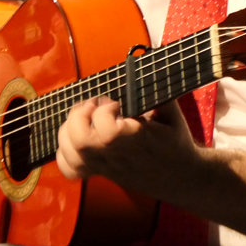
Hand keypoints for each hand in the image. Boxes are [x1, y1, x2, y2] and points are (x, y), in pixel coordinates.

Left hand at [56, 96, 196, 198]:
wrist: (180, 177)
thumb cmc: (175, 142)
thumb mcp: (171, 113)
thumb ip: (156, 92)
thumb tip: (145, 68)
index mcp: (135, 140)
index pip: (105, 128)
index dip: (104, 109)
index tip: (116, 103)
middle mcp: (116, 155)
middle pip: (80, 141)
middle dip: (79, 115)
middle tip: (93, 106)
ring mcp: (105, 166)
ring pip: (70, 153)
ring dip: (70, 129)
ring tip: (84, 119)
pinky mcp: (100, 173)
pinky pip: (71, 169)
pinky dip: (65, 152)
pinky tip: (76, 139)